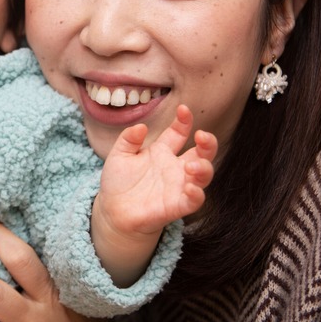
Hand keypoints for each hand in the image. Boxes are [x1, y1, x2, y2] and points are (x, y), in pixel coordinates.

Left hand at [91, 105, 214, 284]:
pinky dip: (196, 195)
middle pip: (201, 153)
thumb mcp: (119, 155)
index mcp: (162, 151)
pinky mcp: (176, 206)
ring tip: (193, 165)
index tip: (183, 110)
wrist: (112, 211)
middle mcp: (175, 167)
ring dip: (204, 168)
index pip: (179, 132)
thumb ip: (128, 139)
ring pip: (203, 176)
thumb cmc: (118, 182)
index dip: (184, 121)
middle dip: (208, 143)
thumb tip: (140, 127)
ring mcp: (178, 186)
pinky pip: (193, 201)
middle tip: (203, 136)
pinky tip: (190, 187)